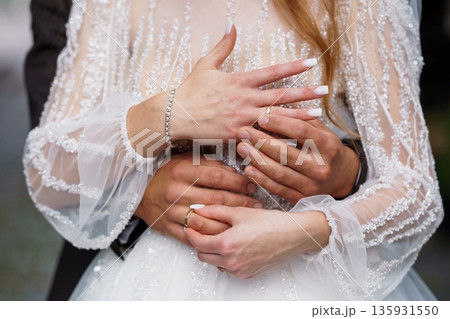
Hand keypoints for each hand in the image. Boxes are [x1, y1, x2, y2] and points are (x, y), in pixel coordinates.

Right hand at [127, 25, 328, 152]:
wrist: (176, 115)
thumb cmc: (190, 90)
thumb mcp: (206, 64)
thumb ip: (223, 46)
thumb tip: (232, 26)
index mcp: (239, 81)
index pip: (272, 72)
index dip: (293, 67)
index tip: (311, 63)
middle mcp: (244, 99)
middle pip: (280, 95)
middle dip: (304, 93)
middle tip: (324, 90)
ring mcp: (242, 118)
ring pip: (275, 117)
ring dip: (298, 117)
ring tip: (318, 116)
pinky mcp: (236, 134)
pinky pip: (261, 137)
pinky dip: (277, 139)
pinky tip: (293, 140)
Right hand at [134, 152, 261, 245]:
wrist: (138, 192)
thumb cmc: (165, 174)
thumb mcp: (184, 160)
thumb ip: (208, 164)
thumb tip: (234, 171)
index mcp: (181, 171)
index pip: (218, 177)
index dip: (238, 182)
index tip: (251, 185)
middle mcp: (176, 191)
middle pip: (216, 199)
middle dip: (241, 202)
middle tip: (256, 203)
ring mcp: (171, 212)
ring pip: (207, 221)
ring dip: (230, 222)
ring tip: (246, 221)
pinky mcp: (168, 227)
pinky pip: (193, 236)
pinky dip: (210, 236)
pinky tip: (225, 234)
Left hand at [185, 205, 330, 278]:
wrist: (294, 235)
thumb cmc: (271, 223)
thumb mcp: (240, 212)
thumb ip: (215, 210)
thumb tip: (199, 209)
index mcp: (227, 245)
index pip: (197, 243)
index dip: (191, 233)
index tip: (191, 226)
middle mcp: (231, 261)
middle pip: (202, 255)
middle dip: (200, 243)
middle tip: (204, 230)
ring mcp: (239, 270)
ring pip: (214, 263)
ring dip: (212, 251)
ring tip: (221, 236)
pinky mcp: (247, 274)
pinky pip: (227, 268)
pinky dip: (225, 258)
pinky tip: (234, 245)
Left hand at [236, 114, 359, 202]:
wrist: (342, 179)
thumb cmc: (327, 151)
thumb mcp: (323, 132)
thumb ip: (303, 121)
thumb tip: (277, 108)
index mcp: (328, 147)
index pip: (302, 132)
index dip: (280, 123)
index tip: (262, 117)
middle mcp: (321, 167)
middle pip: (287, 153)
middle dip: (262, 141)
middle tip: (244, 131)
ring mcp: (311, 185)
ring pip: (280, 172)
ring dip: (257, 159)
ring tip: (242, 147)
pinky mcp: (301, 198)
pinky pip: (277, 188)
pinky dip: (261, 179)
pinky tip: (248, 168)